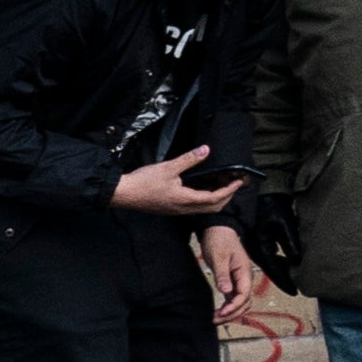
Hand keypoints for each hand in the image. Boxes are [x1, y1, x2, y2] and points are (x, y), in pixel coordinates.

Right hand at [110, 146, 240, 219]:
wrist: (123, 194)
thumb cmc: (144, 182)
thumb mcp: (168, 167)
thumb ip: (189, 159)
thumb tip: (206, 149)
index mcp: (186, 199)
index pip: (215, 198)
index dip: (229, 190)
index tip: (239, 182)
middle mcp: (184, 209)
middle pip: (213, 208)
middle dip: (226, 197)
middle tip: (232, 185)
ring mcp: (177, 211)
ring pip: (203, 209)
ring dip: (215, 200)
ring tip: (220, 186)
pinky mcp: (170, 210)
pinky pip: (193, 208)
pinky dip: (203, 201)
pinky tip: (200, 190)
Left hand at [200, 224, 265, 314]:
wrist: (218, 229)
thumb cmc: (219, 240)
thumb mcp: (218, 257)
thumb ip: (222, 275)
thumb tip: (226, 291)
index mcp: (244, 272)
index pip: (244, 295)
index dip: (234, 306)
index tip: (221, 313)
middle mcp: (244, 278)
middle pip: (245, 302)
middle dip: (232, 313)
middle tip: (216, 320)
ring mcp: (239, 280)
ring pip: (240, 302)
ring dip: (231, 312)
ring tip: (216, 319)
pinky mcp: (232, 281)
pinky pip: (234, 298)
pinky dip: (228, 306)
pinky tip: (219, 312)